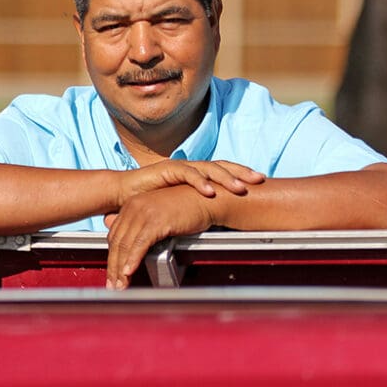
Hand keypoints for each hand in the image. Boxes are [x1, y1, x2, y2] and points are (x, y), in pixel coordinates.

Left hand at [104, 185, 216, 289]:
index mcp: (132, 205)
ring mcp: (144, 212)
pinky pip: (140, 244)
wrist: (208, 200)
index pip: (115, 235)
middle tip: (112, 285)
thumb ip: (142, 225)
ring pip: (126, 244)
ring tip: (121, 284)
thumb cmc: (188, 208)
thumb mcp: (159, 214)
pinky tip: (129, 271)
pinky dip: (133, 259)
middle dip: (113, 266)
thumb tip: (127, 241)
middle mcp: (134, 207)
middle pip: (117, 241)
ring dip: (120, 268)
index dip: (112, 256)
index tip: (112, 273)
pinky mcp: (157, 220)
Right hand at [116, 160, 263, 206]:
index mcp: (196, 176)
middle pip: (222, 166)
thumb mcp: (180, 206)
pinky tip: (209, 190)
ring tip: (240, 187)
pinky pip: (186, 173)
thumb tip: (220, 220)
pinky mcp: (166, 169)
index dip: (242, 175)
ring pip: (208, 168)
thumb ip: (198, 209)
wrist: (124, 195)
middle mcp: (190, 168)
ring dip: (226, 178)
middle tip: (259, 179)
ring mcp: (179, 167)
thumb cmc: (151, 202)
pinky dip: (199, 182)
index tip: (262, 183)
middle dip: (242, 172)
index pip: (224, 171)